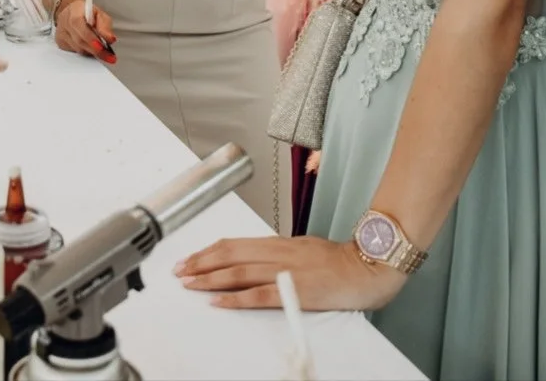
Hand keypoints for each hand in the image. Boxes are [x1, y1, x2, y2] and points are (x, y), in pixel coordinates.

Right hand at [53, 0, 117, 63]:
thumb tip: (110, 39)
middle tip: (109, 57)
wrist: (72, 12)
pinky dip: (85, 52)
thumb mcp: (99, 14)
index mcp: (74, 11)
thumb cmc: (86, 13)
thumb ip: (105, 25)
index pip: (79, 24)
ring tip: (103, 53)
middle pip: (79, 40)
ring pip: (78, 49)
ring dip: (92, 52)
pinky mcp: (60, 44)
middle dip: (96, 50)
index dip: (90, 37)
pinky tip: (90, 49)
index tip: (102, 46)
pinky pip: (75, 53)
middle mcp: (64, 22)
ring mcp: (61, 34)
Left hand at [175, 230, 404, 311]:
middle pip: (230, 254)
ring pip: (238, 271)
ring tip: (189, 283)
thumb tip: (257, 262)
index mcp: (278, 243)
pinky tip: (219, 302)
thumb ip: (279, 256)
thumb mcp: (303, 250)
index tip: (190, 257)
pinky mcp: (295, 290)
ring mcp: (285, 271)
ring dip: (210, 278)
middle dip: (201, 262)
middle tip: (179, 270)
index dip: (209, 250)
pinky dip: (236, 298)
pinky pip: (258, 295)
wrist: (366, 267)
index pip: (235, 244)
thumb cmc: (338, 261)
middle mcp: (277, 252)